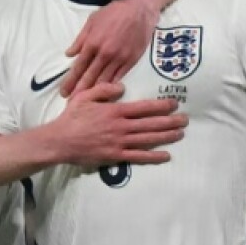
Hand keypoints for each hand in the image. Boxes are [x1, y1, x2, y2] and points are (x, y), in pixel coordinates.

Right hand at [54, 83, 186, 166]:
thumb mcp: (85, 96)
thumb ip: (104, 90)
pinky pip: (138, 157)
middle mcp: (121, 126)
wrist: (60, 141)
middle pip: (151, 124)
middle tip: (185, 120)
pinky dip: (153, 156)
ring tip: (180, 134)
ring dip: (166, 137)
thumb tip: (122, 88)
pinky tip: (165, 155)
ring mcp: (119, 142)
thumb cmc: (72, 118)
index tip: (174, 104)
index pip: (144, 108)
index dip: (161, 106)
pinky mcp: (116, 156)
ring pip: (148, 139)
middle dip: (170, 121)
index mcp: (115, 111)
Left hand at [61, 0, 158, 95]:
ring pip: (103, 79)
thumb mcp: (92, 21)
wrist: (139, 9)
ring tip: (85, 102)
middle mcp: (104, 54)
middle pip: (89, 77)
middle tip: (71, 103)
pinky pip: (119, 77)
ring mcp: (118, 59)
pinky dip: (111, 86)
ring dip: (93, 92)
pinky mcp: (130, 61)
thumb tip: (69, 54)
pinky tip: (105, 95)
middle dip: (79, 91)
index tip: (63, 92)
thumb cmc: (114, 12)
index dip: (70, 80)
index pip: (78, 66)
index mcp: (92, 43)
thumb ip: (80, 39)